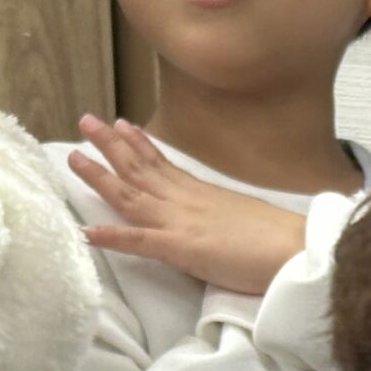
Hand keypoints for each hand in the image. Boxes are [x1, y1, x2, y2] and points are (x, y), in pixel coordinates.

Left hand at [71, 114, 310, 294]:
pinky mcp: (182, 248)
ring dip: (100, 176)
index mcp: (202, 194)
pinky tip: (87, 233)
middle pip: (140, 168)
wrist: (297, 250)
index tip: (121, 124)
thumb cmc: (278, 239)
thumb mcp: (242, 215)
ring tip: (73, 156)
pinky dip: (112, 237)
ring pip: (131, 194)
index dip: (140, 144)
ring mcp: (181, 221)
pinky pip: (140, 241)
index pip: (164, 164)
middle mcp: (186, 200)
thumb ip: (221, 212)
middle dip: (110, 144)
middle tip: (86, 120)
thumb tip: (215, 214)